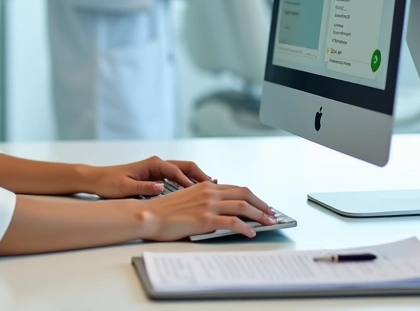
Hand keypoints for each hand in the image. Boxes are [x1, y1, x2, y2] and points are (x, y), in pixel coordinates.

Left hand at [83, 156, 212, 198]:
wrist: (97, 179)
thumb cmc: (109, 182)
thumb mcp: (125, 187)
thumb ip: (143, 187)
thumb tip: (161, 187)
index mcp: (152, 164)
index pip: (177, 171)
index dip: (189, 182)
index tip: (201, 193)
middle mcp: (157, 163)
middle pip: (186, 166)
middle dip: (201, 175)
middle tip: (215, 186)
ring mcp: (158, 169)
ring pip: (184, 171)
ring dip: (197, 178)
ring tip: (212, 188)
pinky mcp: (156, 176)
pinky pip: (178, 177)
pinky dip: (189, 182)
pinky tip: (196, 192)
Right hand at [135, 181, 274, 239]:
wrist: (148, 216)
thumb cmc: (163, 210)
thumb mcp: (186, 197)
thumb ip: (202, 198)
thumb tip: (216, 203)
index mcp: (205, 187)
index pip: (236, 189)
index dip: (252, 197)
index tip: (261, 204)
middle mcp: (209, 193)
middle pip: (244, 194)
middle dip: (261, 204)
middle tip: (271, 213)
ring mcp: (208, 205)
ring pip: (242, 206)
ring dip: (259, 215)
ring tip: (268, 222)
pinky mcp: (205, 220)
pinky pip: (232, 222)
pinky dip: (245, 227)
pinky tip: (250, 233)